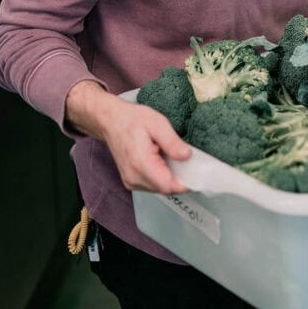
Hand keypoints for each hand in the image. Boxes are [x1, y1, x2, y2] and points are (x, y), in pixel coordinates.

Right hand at [65, 80, 191, 193]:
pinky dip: (161, 177)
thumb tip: (188, 156)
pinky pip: (152, 185)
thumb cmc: (132, 119)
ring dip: (170, 178)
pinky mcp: (130, 181)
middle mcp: (133, 177)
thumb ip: (172, 142)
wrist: (110, 121)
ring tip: (173, 158)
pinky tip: (163, 162)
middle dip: (180, 179)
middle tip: (188, 162)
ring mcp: (130, 181)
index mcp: (140, 163)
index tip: (197, 172)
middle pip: (165, 189)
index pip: (168, 186)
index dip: (186, 183)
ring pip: (159, 189)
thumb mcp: (157, 123)